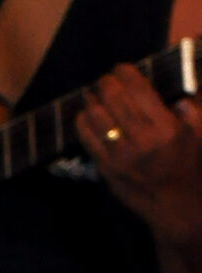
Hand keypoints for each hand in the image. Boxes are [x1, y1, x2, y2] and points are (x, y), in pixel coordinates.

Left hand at [76, 65, 201, 245]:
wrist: (176, 204)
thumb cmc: (188, 165)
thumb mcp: (198, 134)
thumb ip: (191, 108)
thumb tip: (176, 91)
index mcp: (165, 128)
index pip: (136, 88)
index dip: (124, 72)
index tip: (122, 68)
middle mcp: (141, 140)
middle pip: (112, 97)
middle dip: (106, 82)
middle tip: (106, 79)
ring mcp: (120, 155)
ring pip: (94, 114)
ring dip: (92, 98)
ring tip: (95, 94)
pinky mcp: (106, 167)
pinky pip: (85, 136)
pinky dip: (83, 120)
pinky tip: (88, 114)